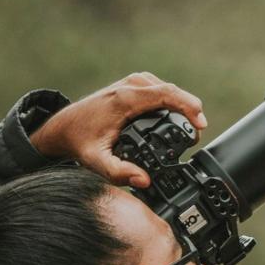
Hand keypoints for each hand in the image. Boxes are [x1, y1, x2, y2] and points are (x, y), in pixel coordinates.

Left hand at [31, 72, 208, 188]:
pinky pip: (159, 89)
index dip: (188, 107)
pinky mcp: (132, 85)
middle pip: (170, 90)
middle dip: (190, 109)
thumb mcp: (97, 162)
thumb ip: (120, 173)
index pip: (165, 94)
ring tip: (191, 126)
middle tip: (198, 132)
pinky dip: (171, 101)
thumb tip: (144, 181)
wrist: (64, 127)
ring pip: (166, 88)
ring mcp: (131, 83)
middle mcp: (129, 86)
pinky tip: (177, 115)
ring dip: (182, 104)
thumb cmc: (80, 141)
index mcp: (125, 99)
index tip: (200, 124)